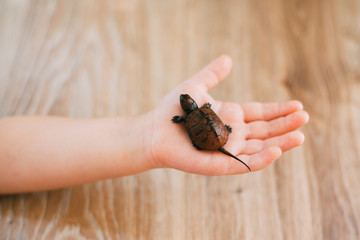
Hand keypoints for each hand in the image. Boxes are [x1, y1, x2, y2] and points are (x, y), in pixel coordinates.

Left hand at [147, 56, 308, 174]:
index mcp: (231, 117)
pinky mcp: (220, 165)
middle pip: (265, 131)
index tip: (297, 105)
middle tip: (305, 117)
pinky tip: (277, 150)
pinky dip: (262, 159)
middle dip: (285, 125)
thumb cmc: (174, 109)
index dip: (279, 110)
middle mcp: (233, 134)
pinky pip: (245, 164)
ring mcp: (229, 150)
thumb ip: (213, 74)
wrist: (155, 130)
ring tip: (300, 135)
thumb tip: (228, 59)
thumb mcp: (197, 86)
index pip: (260, 114)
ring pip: (260, 149)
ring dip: (281, 143)